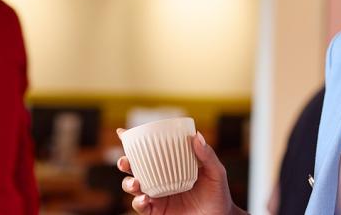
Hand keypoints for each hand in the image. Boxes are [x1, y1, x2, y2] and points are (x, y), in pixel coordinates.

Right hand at [117, 130, 244, 214]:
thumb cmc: (218, 193)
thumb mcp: (216, 172)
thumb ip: (207, 156)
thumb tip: (197, 135)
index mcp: (171, 165)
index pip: (151, 151)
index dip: (133, 143)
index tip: (122, 132)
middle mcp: (161, 179)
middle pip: (135, 168)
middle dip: (124, 163)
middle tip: (124, 161)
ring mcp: (158, 196)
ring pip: (134, 187)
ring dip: (129, 183)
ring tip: (136, 183)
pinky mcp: (157, 212)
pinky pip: (142, 207)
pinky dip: (139, 202)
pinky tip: (145, 199)